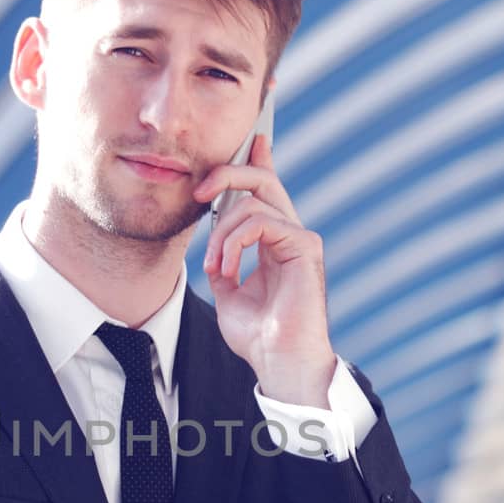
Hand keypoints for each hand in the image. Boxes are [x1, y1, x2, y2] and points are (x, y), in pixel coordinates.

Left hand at [194, 132, 336, 403]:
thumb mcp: (227, 293)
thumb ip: (223, 262)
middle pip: (262, 180)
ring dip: (221, 233)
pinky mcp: (305, 248)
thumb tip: (212, 246)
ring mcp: (300, 239)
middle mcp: (290, 235)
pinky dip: (235, 242)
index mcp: (274, 242)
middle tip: (198, 192)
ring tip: (214, 266)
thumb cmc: (258, 336)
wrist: (277, 362)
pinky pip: (262, 222)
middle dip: (228, 174)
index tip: (249, 140)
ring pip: (254, 202)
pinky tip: (227, 269)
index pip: (266, 191)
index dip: (256, 162)